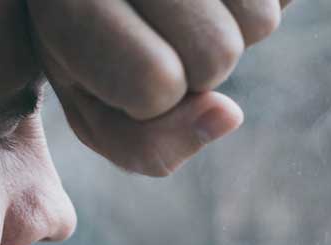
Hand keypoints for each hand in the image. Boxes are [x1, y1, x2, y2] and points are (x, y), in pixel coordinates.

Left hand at [27, 0, 290, 175]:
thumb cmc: (91, 52)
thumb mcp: (96, 112)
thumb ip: (147, 145)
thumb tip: (228, 115)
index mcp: (68, 1)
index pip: (154, 83)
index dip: (147, 99)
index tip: (118, 71)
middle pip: (218, 55)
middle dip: (195, 68)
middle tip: (159, 36)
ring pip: (260, 22)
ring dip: (232, 30)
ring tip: (186, 10)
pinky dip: (263, 1)